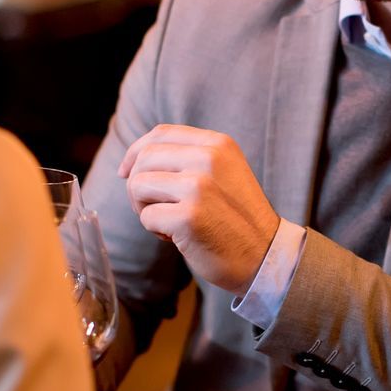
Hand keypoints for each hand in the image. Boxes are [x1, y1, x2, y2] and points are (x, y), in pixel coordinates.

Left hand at [118, 124, 280, 293]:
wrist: (265, 257)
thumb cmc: (236, 219)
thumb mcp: (223, 173)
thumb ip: (190, 158)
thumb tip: (135, 159)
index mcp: (218, 144)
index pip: (161, 133)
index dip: (136, 152)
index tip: (126, 172)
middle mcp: (209, 159)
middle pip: (144, 158)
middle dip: (137, 185)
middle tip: (153, 208)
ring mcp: (199, 187)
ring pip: (138, 185)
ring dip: (143, 208)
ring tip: (167, 223)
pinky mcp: (189, 217)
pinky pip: (147, 217)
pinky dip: (155, 230)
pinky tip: (177, 238)